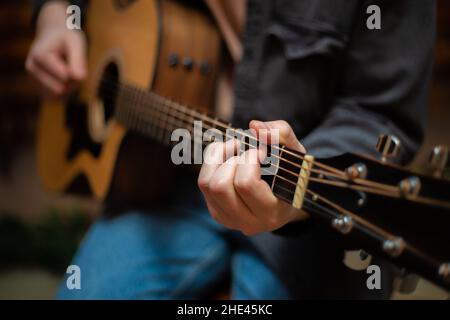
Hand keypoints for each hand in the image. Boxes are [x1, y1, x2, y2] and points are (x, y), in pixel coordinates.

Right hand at [26, 1, 86, 97]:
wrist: (52, 37)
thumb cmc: (66, 39)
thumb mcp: (76, 42)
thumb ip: (79, 60)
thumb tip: (80, 79)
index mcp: (39, 55)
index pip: (65, 77)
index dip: (77, 72)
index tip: (77, 60)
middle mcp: (32, 68)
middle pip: (60, 90)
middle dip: (73, 83)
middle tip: (75, 67)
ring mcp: (32, 79)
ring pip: (58, 96)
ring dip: (70, 88)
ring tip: (69, 71)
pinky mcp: (37, 88)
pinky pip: (56, 99)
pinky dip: (65, 92)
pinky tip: (64, 79)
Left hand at [198, 120, 309, 235]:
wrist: (288, 200)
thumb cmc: (293, 175)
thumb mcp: (296, 154)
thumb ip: (281, 135)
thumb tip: (254, 126)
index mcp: (270, 213)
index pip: (245, 183)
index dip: (250, 158)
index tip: (261, 151)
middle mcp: (248, 222)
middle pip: (220, 186)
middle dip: (232, 160)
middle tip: (247, 150)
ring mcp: (229, 219)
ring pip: (207, 184)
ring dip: (219, 158)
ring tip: (235, 148)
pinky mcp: (217, 212)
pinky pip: (203, 183)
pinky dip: (212, 161)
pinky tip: (229, 156)